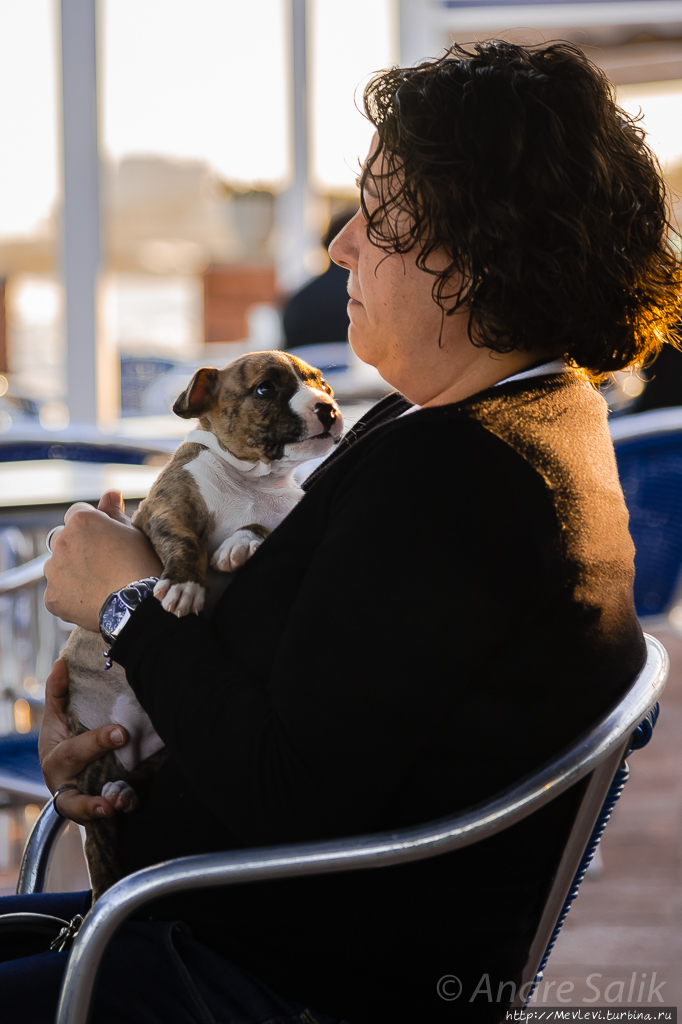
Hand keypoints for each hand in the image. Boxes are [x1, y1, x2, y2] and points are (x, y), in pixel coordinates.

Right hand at [39, 659, 130, 823]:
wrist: (66, 779)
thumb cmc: (63, 741)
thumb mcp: (57, 718)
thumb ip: (58, 693)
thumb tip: (62, 662)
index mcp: (55, 755)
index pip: (74, 749)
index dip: (96, 742)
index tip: (122, 733)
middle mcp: (62, 780)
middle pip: (76, 776)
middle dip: (99, 767)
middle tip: (123, 752)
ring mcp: (75, 798)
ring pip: (79, 808)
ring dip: (95, 806)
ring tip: (114, 803)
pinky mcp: (90, 810)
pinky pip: (101, 818)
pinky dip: (117, 811)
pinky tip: (130, 806)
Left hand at [44, 491, 161, 631]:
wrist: (138, 606)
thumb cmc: (141, 565)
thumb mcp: (133, 533)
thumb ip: (115, 513)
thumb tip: (110, 493)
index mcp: (81, 521)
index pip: (77, 513)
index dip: (92, 525)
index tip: (106, 539)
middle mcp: (61, 542)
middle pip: (63, 539)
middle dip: (77, 547)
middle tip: (102, 563)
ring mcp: (54, 571)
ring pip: (57, 566)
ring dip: (70, 570)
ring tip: (97, 584)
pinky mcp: (52, 597)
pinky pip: (57, 592)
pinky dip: (70, 595)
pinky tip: (91, 599)